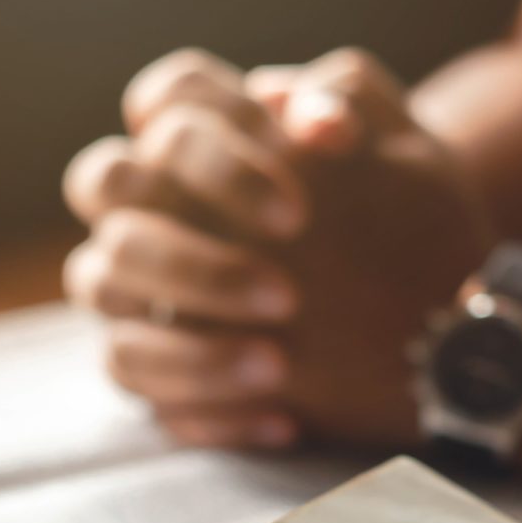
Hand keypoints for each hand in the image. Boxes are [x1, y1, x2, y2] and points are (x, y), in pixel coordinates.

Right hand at [63, 48, 482, 447]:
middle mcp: (153, 196)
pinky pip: (135, 377)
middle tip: (287, 298)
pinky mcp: (153, 355)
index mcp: (207, 135)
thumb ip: (355, 104)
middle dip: (193, 253)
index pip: (169, 102)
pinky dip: (207, 406)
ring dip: (188, 337)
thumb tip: (301, 108)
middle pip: (104, 185)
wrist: (422, 309)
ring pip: (99, 285)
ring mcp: (136, 277)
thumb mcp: (403, 158)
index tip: (300, 216)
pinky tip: (285, 421)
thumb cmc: (398, 221)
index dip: (217, 153)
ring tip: (279, 368)